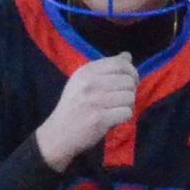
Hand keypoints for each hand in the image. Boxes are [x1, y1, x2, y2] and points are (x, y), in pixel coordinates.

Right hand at [34, 52, 140, 167]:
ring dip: (127, 106)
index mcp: (86, 71)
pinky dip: (124, 117)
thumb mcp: (82, 82)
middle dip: (130, 91)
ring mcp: (95, 101)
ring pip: (129, 97)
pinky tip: (115, 119)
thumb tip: (127, 56)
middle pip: (128, 81)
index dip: (131, 72)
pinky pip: (126, 113)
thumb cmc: (73, 107)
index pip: (119, 63)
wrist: (58, 134)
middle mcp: (90, 83)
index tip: (130, 82)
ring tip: (116, 110)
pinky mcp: (100, 119)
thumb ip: (106, 69)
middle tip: (122, 100)